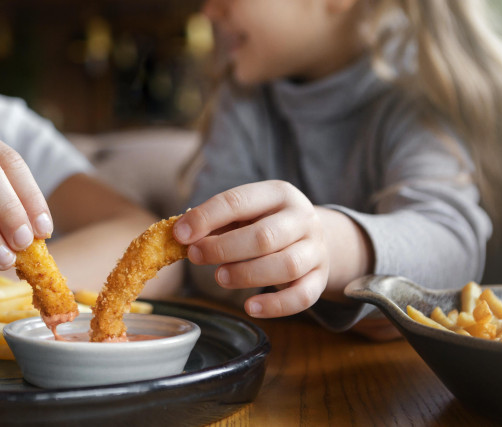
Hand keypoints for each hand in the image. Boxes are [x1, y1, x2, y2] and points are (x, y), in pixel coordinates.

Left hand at [174, 180, 329, 317]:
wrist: (313, 236)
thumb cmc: (266, 223)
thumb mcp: (245, 213)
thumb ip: (217, 222)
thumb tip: (181, 235)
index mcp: (278, 193)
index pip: (239, 200)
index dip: (207, 217)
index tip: (180, 234)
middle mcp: (302, 218)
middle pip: (264, 236)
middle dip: (224, 248)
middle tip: (195, 257)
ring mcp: (315, 249)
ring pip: (285, 265)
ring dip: (247, 274)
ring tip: (220, 278)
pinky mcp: (321, 278)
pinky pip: (303, 296)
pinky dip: (275, 306)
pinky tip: (250, 307)